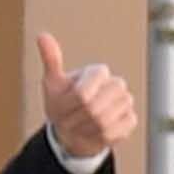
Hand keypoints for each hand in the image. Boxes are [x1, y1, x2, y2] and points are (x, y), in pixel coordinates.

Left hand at [37, 32, 136, 160]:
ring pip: (103, 122)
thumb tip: (42, 36)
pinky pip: (113, 132)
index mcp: (98, 72)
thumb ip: (51, 60)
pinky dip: (97, 137)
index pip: (82, 94)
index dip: (68, 105)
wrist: (72, 129)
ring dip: (83, 129)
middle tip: (67, 119)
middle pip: (93, 109)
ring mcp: (126, 102)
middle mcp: (116, 84)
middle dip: (74, 118)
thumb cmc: (62, 104)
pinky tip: (92, 132)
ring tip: (78, 125)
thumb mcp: (53, 84)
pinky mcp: (130, 120)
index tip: (61, 106)